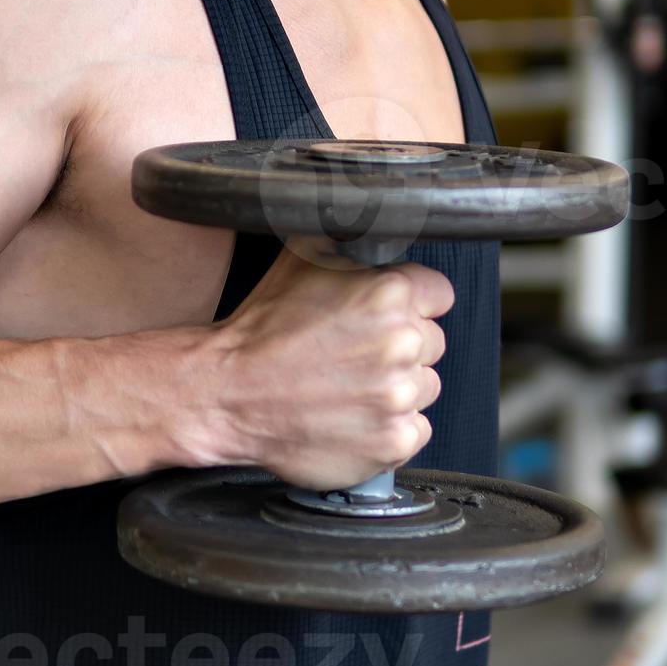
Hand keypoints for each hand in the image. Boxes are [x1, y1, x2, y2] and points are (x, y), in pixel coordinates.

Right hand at [207, 251, 453, 489]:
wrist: (227, 394)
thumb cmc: (261, 330)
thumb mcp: (301, 259)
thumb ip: (353, 244)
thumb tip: (377, 224)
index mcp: (388, 293)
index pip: (439, 295)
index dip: (413, 304)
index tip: (387, 318)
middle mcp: (401, 343)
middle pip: (433, 343)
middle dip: (401, 348)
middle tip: (355, 356)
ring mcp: (399, 397)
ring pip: (425, 388)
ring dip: (396, 389)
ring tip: (349, 388)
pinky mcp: (394, 441)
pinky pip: (416, 430)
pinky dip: (390, 428)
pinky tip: (353, 417)